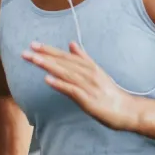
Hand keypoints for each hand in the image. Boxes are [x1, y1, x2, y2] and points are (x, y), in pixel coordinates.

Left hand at [21, 41, 138, 131]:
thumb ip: (84, 58)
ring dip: (49, 66)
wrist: (127, 110)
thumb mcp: (97, 72)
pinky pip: (73, 90)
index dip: (49, 50)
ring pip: (66, 73)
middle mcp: (88, 74)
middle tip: (27, 51)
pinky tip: (48, 80)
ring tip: (34, 60)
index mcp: (89, 67)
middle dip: (44, 56)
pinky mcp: (89, 100)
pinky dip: (60, 84)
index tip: (33, 45)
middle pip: (63, 63)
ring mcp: (89, 86)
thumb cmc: (110, 93)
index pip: (66, 56)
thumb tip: (71, 44)